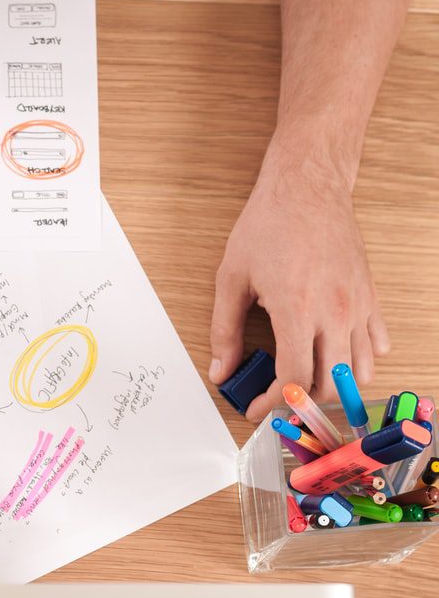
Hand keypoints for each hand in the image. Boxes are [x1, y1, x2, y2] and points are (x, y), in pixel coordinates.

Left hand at [209, 153, 389, 420]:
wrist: (307, 188)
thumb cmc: (268, 226)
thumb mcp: (231, 279)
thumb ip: (225, 331)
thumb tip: (221, 370)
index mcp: (297, 310)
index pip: (293, 380)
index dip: (273, 404)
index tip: (256, 409)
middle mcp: (335, 313)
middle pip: (330, 385)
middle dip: (301, 403)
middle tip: (277, 400)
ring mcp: (358, 306)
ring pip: (359, 371)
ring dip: (333, 387)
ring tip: (305, 383)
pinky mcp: (371, 297)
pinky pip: (376, 344)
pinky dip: (358, 361)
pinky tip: (334, 357)